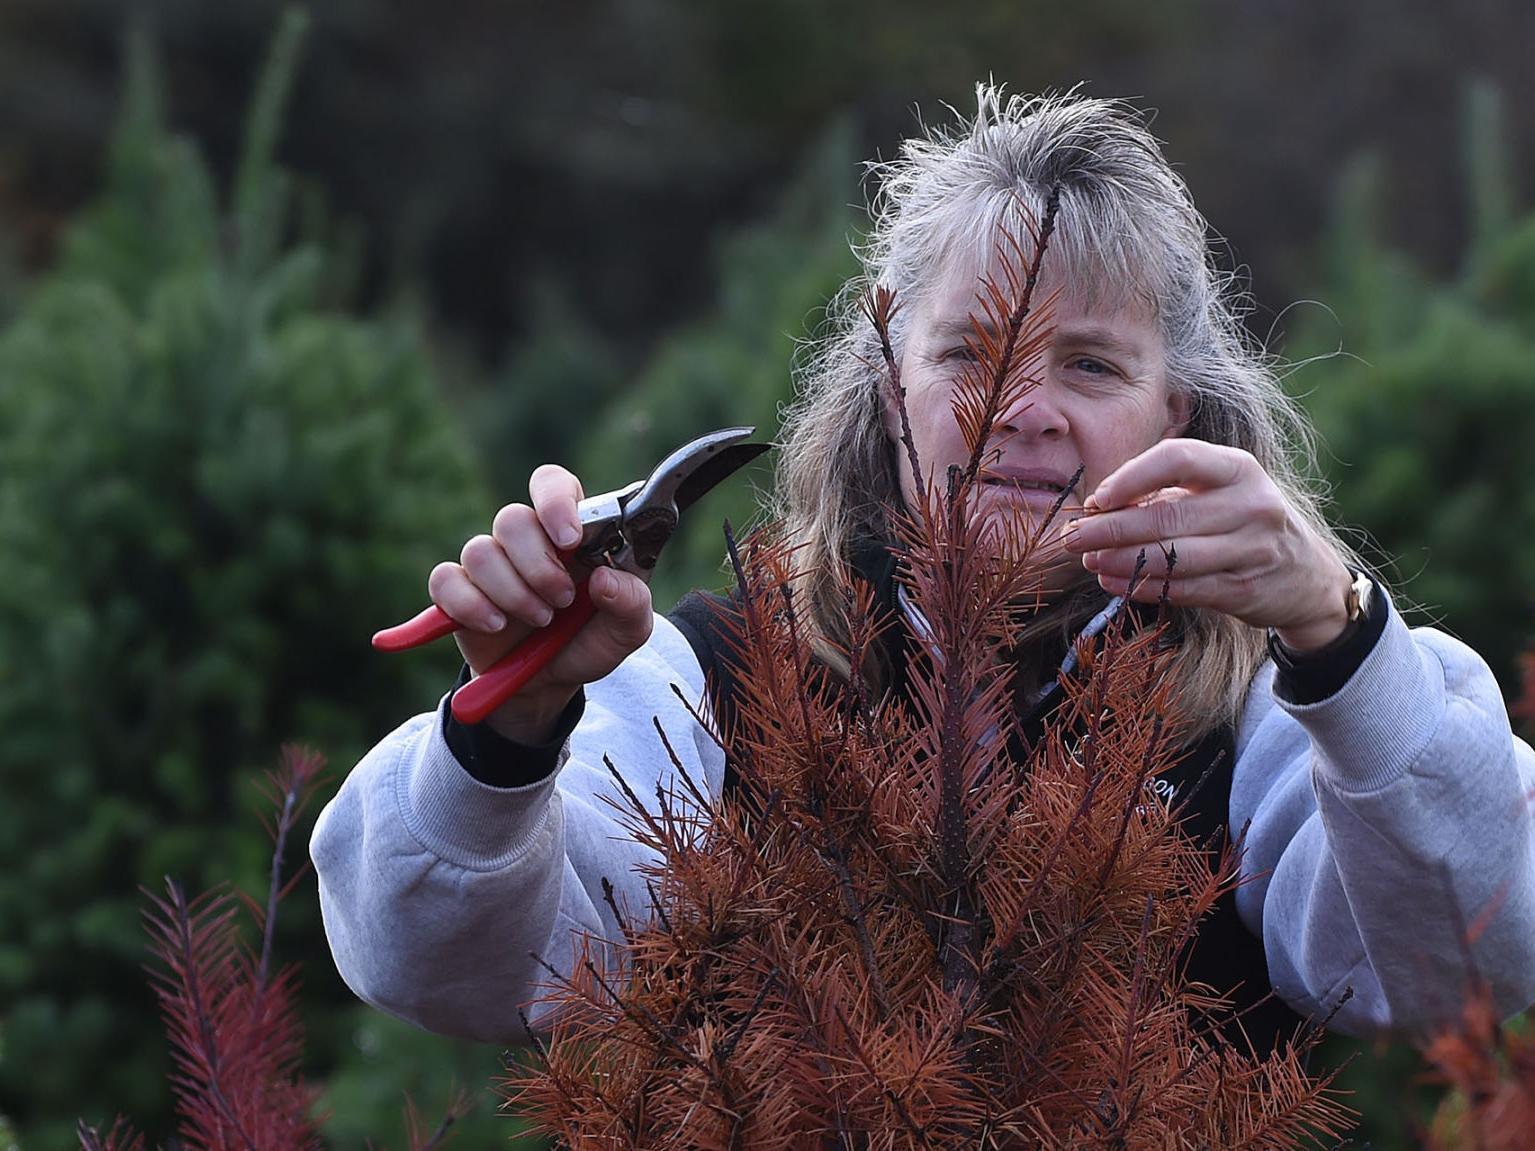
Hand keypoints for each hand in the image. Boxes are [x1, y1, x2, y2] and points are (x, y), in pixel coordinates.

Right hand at [428, 464, 653, 741]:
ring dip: (512, 592)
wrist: (555, 682)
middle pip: (511, 519)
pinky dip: (470, 605)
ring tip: (540, 620)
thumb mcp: (629, 629)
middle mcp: (526, 540)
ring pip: (480, 552)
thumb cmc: (590, 640)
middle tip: (562, 600)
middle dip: (538, 566)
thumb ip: (632, 602)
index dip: (555, 501)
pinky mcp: (458, 593)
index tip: (570, 540)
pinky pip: (445, 580)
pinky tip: (495, 625)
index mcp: (569, 532)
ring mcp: (490, 565)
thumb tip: (604, 579)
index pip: (551, 483)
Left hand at [1062, 439, 1353, 650]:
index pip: (1177, 458)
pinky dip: (1141, 586)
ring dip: (1119, 561)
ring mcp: (1251, 549)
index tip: (1096, 498)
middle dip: (1109, 528)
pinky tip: (1114, 581)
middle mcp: (1250, 504)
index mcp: (1237, 468)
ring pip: (1171, 557)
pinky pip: (1182, 588)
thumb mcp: (1218, 492)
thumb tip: (1097, 507)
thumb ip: (1165, 493)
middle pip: (1165, 515)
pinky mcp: (1244, 589)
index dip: (1131, 476)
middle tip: (1071, 537)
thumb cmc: (1241, 522)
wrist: (1307, 575)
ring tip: (1088, 560)